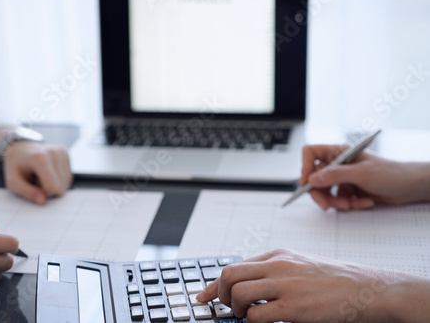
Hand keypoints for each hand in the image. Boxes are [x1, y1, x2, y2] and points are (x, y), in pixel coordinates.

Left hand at [3, 141, 72, 204]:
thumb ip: (26, 192)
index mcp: (40, 158)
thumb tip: (42, 201)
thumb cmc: (16, 165)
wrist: (21, 148)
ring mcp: (62, 153)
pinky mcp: (66, 155)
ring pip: (65, 184)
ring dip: (54, 185)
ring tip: (42, 175)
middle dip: (48, 190)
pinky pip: (67, 178)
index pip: (53, 187)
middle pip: (60, 188)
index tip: (33, 187)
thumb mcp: (13, 181)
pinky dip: (58, 179)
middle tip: (36, 180)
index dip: (43, 193)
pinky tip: (49, 172)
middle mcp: (55, 153)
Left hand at [196, 249, 429, 322]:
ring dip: (236, 309)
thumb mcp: (300, 264)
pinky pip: (258, 315)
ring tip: (247, 316)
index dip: (215, 284)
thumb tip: (247, 284)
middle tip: (229, 308)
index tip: (204, 296)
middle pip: (230, 275)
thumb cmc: (334, 279)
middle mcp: (277, 266)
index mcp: (278, 255)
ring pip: (239, 293)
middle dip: (222, 294)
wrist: (367, 288)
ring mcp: (285, 285)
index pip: (235, 265)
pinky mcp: (295, 307)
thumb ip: (273, 270)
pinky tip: (260, 322)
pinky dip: (252, 322)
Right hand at [300, 144, 429, 209]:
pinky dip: (349, 204)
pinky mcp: (348, 190)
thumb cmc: (391, 172)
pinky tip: (364, 202)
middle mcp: (338, 164)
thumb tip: (312, 179)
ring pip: (325, 192)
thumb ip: (335, 175)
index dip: (305, 167)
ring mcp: (343, 178)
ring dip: (336, 201)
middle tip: (326, 205)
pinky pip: (338, 200)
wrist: (410, 187)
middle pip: (314, 178)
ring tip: (351, 204)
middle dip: (320, 193)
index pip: (311, 153)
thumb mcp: (361, 173)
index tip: (305, 183)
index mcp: (338, 152)